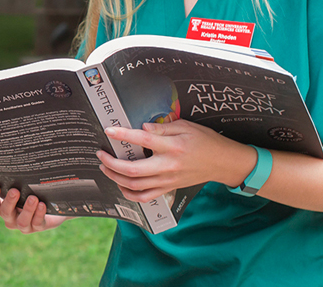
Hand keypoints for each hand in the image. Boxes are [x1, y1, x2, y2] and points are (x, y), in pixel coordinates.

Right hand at [0, 185, 68, 233]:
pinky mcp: (37, 227)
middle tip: (15, 191)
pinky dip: (39, 214)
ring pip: (21, 221)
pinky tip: (42, 205)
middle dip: (9, 201)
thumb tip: (18, 160)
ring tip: (33, 198)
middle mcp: (10, 216)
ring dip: (27, 209)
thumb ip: (17, 179)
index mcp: (2, 205)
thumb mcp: (22, 185)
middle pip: (5, 212)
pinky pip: (37, 223)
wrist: (50, 206)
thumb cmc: (31, 190)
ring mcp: (23, 224)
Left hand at [97, 121, 252, 202]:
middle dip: (111, 163)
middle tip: (100, 154)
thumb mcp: (186, 127)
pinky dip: (129, 193)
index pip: (143, 139)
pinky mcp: (168, 189)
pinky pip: (144, 197)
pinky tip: (121, 185)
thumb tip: (141, 126)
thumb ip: (162, 128)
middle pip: (133, 170)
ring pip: (135, 186)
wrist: (222, 162)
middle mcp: (168, 166)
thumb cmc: (205, 141)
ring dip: (116, 178)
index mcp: (172, 146)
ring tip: (106, 168)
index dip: (123, 134)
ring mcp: (167, 180)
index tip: (109, 130)